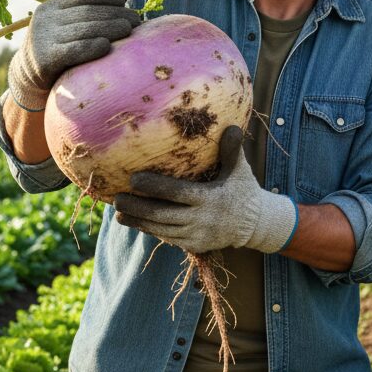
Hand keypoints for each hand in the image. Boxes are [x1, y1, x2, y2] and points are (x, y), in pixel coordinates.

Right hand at [8, 0, 138, 110]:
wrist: (29, 78)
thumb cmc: (60, 48)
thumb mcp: (72, 25)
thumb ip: (99, 6)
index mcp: (51, 7)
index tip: (122, 2)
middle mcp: (45, 20)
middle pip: (85, 13)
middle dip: (114, 14)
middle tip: (135, 19)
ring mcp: (43, 39)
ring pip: (82, 30)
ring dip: (109, 28)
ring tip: (129, 30)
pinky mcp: (45, 60)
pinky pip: (73, 51)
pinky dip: (92, 47)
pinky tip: (108, 46)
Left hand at [113, 126, 298, 254]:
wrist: (254, 225)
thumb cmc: (243, 190)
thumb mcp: (240, 170)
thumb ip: (232, 150)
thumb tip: (230, 126)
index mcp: (210, 198)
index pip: (177, 192)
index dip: (154, 186)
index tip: (133, 178)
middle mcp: (201, 219)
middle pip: (163, 214)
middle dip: (138, 207)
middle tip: (117, 198)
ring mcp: (196, 235)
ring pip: (162, 229)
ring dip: (139, 221)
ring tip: (118, 212)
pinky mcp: (193, 246)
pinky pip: (167, 238)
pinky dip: (150, 230)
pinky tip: (134, 222)